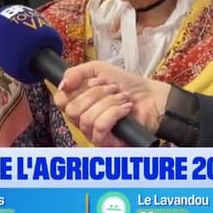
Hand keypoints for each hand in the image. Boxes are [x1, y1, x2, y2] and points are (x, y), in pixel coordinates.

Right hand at [54, 60, 171, 145]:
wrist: (153, 97)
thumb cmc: (128, 85)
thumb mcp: (99, 70)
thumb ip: (77, 73)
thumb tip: (62, 84)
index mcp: (78, 102)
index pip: (59, 100)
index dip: (74, 89)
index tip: (94, 81)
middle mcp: (82, 120)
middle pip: (72, 109)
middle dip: (95, 93)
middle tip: (112, 88)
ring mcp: (93, 133)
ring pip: (86, 118)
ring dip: (108, 102)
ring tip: (123, 98)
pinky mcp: (107, 143)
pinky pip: (100, 127)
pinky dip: (114, 113)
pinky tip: (126, 109)